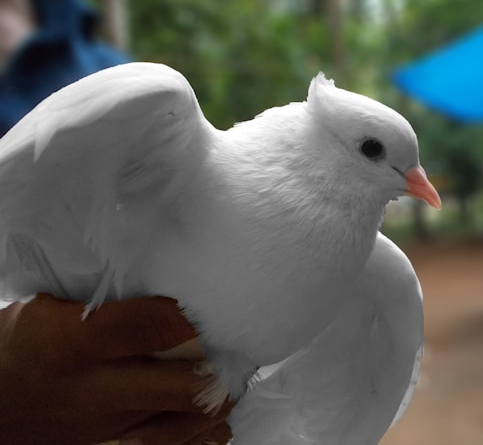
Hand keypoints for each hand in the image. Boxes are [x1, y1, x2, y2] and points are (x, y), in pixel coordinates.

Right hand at [0, 294, 232, 444]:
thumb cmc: (22, 344)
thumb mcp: (50, 306)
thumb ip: (106, 296)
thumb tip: (163, 281)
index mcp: (79, 341)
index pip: (155, 325)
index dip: (193, 314)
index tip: (211, 302)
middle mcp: (98, 389)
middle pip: (184, 386)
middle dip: (218, 368)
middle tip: (233, 346)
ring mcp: (108, 427)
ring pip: (186, 425)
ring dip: (217, 401)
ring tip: (228, 376)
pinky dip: (200, 431)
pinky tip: (210, 411)